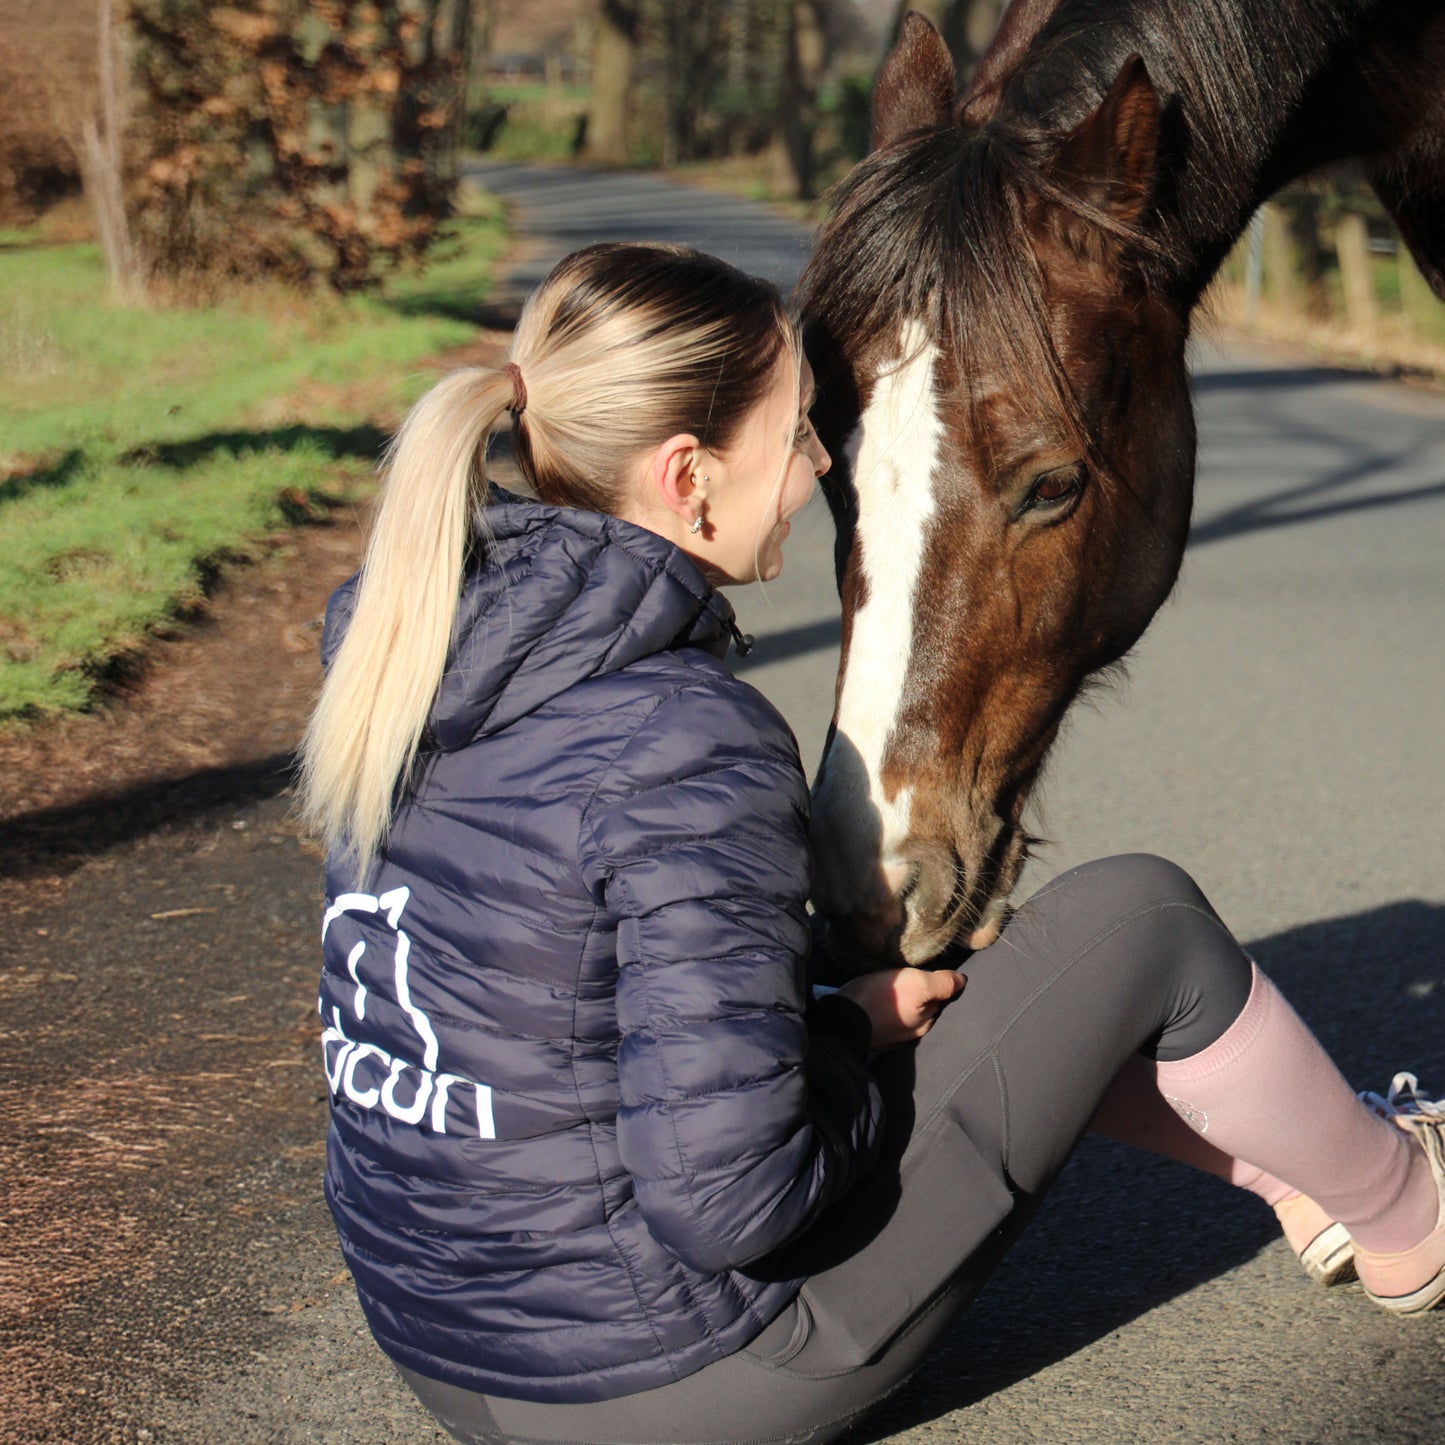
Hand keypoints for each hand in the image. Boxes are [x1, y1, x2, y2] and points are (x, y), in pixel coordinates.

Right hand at [836, 967, 966, 1049]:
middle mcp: (913, 1035)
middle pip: (923, 1009)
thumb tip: (963, 981)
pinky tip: (880, 1005)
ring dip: (903, 1005)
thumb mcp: (916, 984)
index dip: (934, 984)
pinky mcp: (874, 1038)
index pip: (939, 999)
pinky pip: (888, 1021)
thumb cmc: (881, 998)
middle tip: (907, 980)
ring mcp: (892, 1039)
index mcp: (926, 1022)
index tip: (924, 974)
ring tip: (892, 990)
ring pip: (905, 1015)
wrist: (841, 1021)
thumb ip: (941, 983)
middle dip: (920, 997)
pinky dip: (887, 1013)